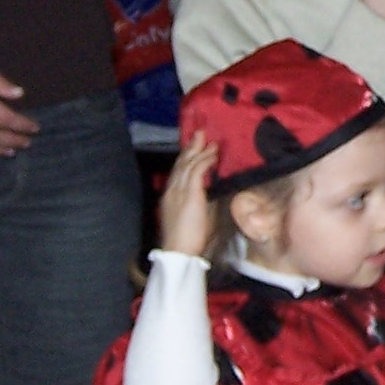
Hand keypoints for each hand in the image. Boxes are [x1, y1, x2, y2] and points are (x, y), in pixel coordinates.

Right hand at [160, 136, 219, 255]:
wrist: (178, 250)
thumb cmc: (186, 240)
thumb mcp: (192, 217)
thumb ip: (199, 204)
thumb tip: (211, 194)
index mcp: (170, 196)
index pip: (177, 172)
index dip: (185, 159)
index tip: (192, 149)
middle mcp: (173, 189)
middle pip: (181, 163)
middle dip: (190, 148)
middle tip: (198, 134)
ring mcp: (179, 190)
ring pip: (189, 164)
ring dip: (200, 151)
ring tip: (208, 141)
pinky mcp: (190, 193)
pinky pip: (198, 171)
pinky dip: (205, 161)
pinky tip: (213, 155)